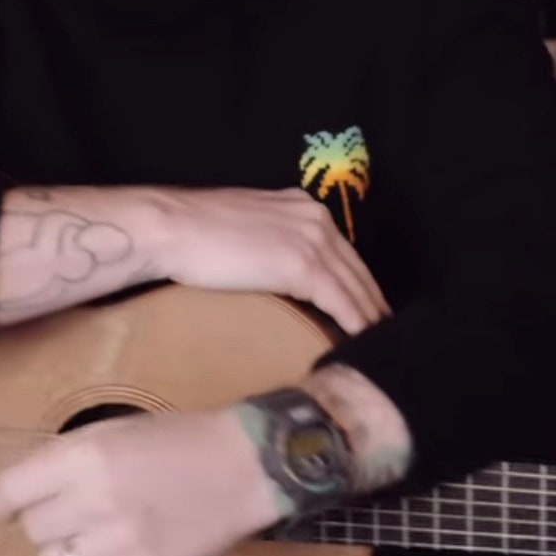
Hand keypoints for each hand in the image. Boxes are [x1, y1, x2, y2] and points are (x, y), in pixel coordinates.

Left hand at [0, 408, 280, 555]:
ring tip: (97, 538)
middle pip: (33, 529)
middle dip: (48, 521)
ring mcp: (119, 540)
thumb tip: (26, 492)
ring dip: (69, 552)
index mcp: (85, 455)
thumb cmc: (177, 441)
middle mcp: (94, 498)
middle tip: (75, 514)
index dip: (5, 502)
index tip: (9, 508)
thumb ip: (69, 458)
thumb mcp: (115, 430)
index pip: (10, 491)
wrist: (242, 466)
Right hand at [154, 187, 389, 335]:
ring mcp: (312, 240)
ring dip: (371, 319)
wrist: (170, 227)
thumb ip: (269, 242)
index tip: (367, 309)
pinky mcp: (302, 265)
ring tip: (380, 347)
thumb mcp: (244, 228)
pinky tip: (363, 343)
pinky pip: (341, 302)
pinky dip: (356, 324)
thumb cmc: (192, 232)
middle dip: (373, 304)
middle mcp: (315, 218)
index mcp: (302, 207)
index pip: (342, 253)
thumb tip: (273, 268)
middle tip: (385, 335)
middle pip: (357, 270)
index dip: (358, 284)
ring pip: (355, 287)